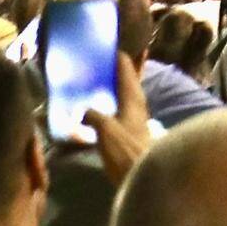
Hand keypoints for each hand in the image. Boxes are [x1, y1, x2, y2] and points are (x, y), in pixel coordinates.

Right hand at [89, 56, 154, 187]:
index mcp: (133, 98)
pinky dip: (109, 107)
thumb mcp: (106, 130)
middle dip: (113, 73)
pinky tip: (97, 112)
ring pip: (123, 97)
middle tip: (95, 67)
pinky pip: (119, 112)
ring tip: (93, 86)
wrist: (143, 177)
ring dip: (111, 90)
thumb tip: (83, 110)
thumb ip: (93, 116)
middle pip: (127, 82)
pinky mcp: (132, 133)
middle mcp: (138, 105)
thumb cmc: (126, 150)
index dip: (117, 57)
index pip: (126, 69)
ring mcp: (136, 119)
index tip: (105, 49)